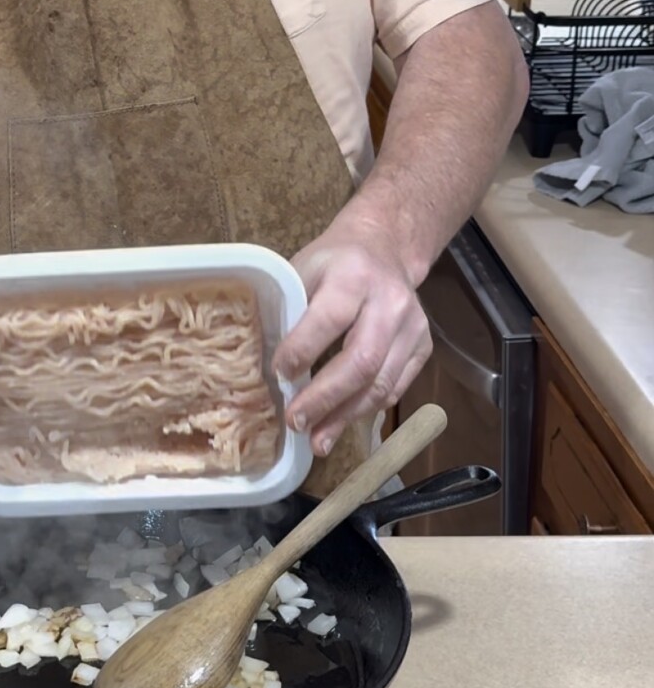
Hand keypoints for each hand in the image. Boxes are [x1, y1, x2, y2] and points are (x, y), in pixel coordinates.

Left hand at [273, 230, 430, 457]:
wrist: (385, 247)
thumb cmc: (333, 262)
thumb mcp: (304, 269)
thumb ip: (290, 311)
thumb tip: (265, 368)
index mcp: (354, 275)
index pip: (328, 320)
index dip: (301, 353)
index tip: (278, 376)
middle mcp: (390, 301)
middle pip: (361, 361)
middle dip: (325, 399)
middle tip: (296, 423)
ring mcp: (413, 326)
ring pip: (381, 383)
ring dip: (346, 416)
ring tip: (317, 440)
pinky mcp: (424, 346)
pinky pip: (396, 388)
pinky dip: (366, 410)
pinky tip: (342, 423)